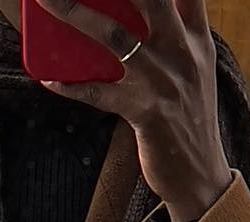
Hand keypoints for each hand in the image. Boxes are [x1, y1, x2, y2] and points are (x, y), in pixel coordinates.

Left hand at [34, 0, 233, 221]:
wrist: (201, 178)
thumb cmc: (188, 121)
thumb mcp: (192, 71)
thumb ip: (174, 35)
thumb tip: (123, 15)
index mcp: (196, 38)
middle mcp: (182, 52)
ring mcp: (164, 82)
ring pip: (114, 37)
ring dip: (76, 14)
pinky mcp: (147, 114)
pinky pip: (100, 94)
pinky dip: (71, 86)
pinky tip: (48, 79)